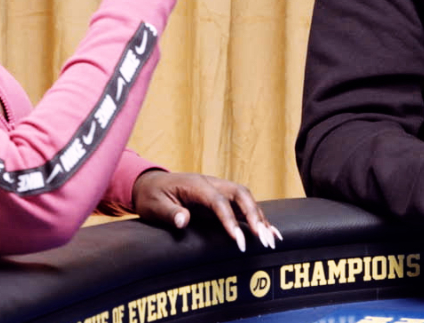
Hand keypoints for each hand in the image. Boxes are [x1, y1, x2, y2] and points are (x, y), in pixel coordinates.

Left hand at [132, 170, 280, 251]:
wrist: (150, 183)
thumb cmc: (152, 195)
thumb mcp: (153, 206)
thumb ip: (169, 213)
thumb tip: (184, 220)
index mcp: (196, 185)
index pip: (218, 201)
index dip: (230, 220)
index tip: (238, 240)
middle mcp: (212, 183)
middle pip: (241, 195)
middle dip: (255, 216)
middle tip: (263, 239)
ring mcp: (219, 188)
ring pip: (247, 199)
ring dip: (260, 218)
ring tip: (272, 239)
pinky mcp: (222, 197)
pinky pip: (244, 205)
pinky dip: (258, 217)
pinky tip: (270, 231)